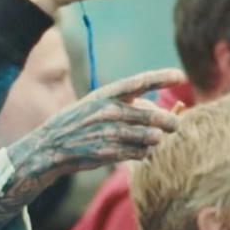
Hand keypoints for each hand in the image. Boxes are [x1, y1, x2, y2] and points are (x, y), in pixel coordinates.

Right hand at [5, 69, 183, 196]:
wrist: (50, 148)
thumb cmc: (79, 123)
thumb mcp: (97, 104)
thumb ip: (128, 105)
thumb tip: (164, 111)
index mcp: (106, 94)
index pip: (139, 82)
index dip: (161, 78)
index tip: (180, 75)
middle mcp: (109, 112)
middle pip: (153, 116)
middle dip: (169, 122)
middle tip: (174, 125)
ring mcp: (109, 134)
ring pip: (150, 137)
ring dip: (156, 140)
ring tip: (153, 139)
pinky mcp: (110, 153)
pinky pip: (140, 153)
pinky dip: (144, 153)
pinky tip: (138, 151)